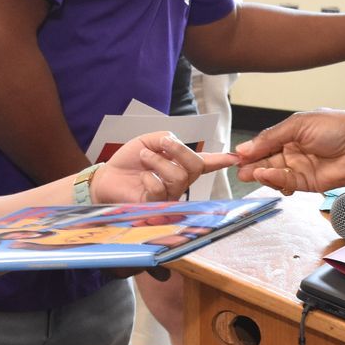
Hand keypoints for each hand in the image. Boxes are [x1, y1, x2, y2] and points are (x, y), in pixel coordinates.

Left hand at [92, 132, 237, 203]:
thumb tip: (176, 142)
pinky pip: (160, 189)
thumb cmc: (129, 161)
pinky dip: (149, 177)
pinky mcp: (156, 206)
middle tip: (164, 143)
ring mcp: (169, 195)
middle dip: (181, 150)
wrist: (107, 177)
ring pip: (179, 177)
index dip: (221, 160)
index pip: (205, 163)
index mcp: (181, 165)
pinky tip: (142, 177)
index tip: (236, 158)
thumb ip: (165, 139)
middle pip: (194, 167)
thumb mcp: (148, 141)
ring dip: (158, 161)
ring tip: (144, 156)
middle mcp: (179, 182)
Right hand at [236, 109, 344, 192]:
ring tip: (249, 172)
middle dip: (251, 164)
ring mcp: (300, 167)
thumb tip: (246, 147)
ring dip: (260, 173)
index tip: (235, 155)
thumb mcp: (298, 124)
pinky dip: (274, 179)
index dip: (250, 149)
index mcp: (291, 133)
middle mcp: (294, 151)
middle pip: (266, 160)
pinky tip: (266, 175)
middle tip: (237, 168)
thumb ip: (271, 137)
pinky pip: (286, 182)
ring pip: (274, 173)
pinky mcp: (308, 183)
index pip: (264, 143)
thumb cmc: (338, 128)